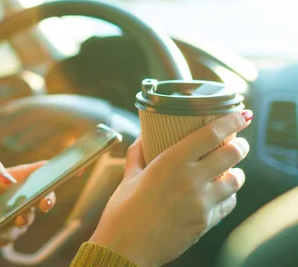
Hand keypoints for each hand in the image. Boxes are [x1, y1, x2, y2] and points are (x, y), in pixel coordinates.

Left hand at [0, 160, 55, 262]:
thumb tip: (11, 180)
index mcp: (15, 177)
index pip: (42, 170)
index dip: (60, 167)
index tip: (76, 167)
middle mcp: (21, 196)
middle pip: (45, 195)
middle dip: (49, 199)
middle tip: (44, 204)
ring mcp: (18, 215)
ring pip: (29, 217)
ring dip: (19, 219)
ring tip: (5, 220)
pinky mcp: (11, 233)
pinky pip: (10, 234)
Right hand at [89, 110, 251, 266]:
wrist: (125, 248)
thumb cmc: (122, 212)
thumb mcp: (128, 177)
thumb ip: (137, 154)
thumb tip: (143, 138)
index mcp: (171, 162)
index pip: (212, 134)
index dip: (231, 121)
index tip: (240, 115)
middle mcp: (191, 179)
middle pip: (231, 154)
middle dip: (240, 145)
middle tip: (237, 142)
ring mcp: (202, 203)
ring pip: (236, 180)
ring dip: (236, 172)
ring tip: (230, 170)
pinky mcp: (206, 223)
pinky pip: (228, 204)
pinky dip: (228, 196)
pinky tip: (219, 193)